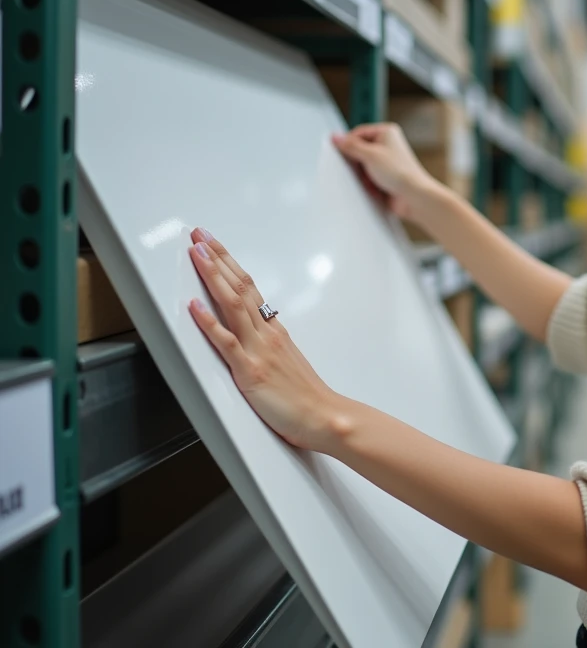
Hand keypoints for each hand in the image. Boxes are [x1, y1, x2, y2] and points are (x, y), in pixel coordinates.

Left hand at [187, 227, 344, 451]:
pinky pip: (227, 342)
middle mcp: (266, 334)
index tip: (213, 245)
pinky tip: (194, 306)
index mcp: (274, 331)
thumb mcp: (288, 362)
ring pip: (233, 305)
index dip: (229, 264)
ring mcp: (258, 350)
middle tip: (199, 235)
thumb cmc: (307, 397)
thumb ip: (271, 346)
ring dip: (213, 277)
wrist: (326, 417)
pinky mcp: (249, 371)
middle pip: (239, 287)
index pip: (249, 288)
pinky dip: (209, 322)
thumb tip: (258, 333)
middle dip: (217, 259)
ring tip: (197, 254)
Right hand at [332, 123, 439, 220]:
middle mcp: (387, 145)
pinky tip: (374, 187)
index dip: (348, 143)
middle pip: (359, 149)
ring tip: (371, 179)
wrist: (414, 196)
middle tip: (360, 168)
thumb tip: (336, 137)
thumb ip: (350, 146)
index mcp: (386, 132)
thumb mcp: (370, 155)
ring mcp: (386, 161)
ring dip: (362, 174)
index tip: (340, 152)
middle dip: (357, 162)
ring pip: (362, 165)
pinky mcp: (385, 175)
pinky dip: (367, 182)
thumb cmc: (400, 173)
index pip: (358, 132)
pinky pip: (368, 176)